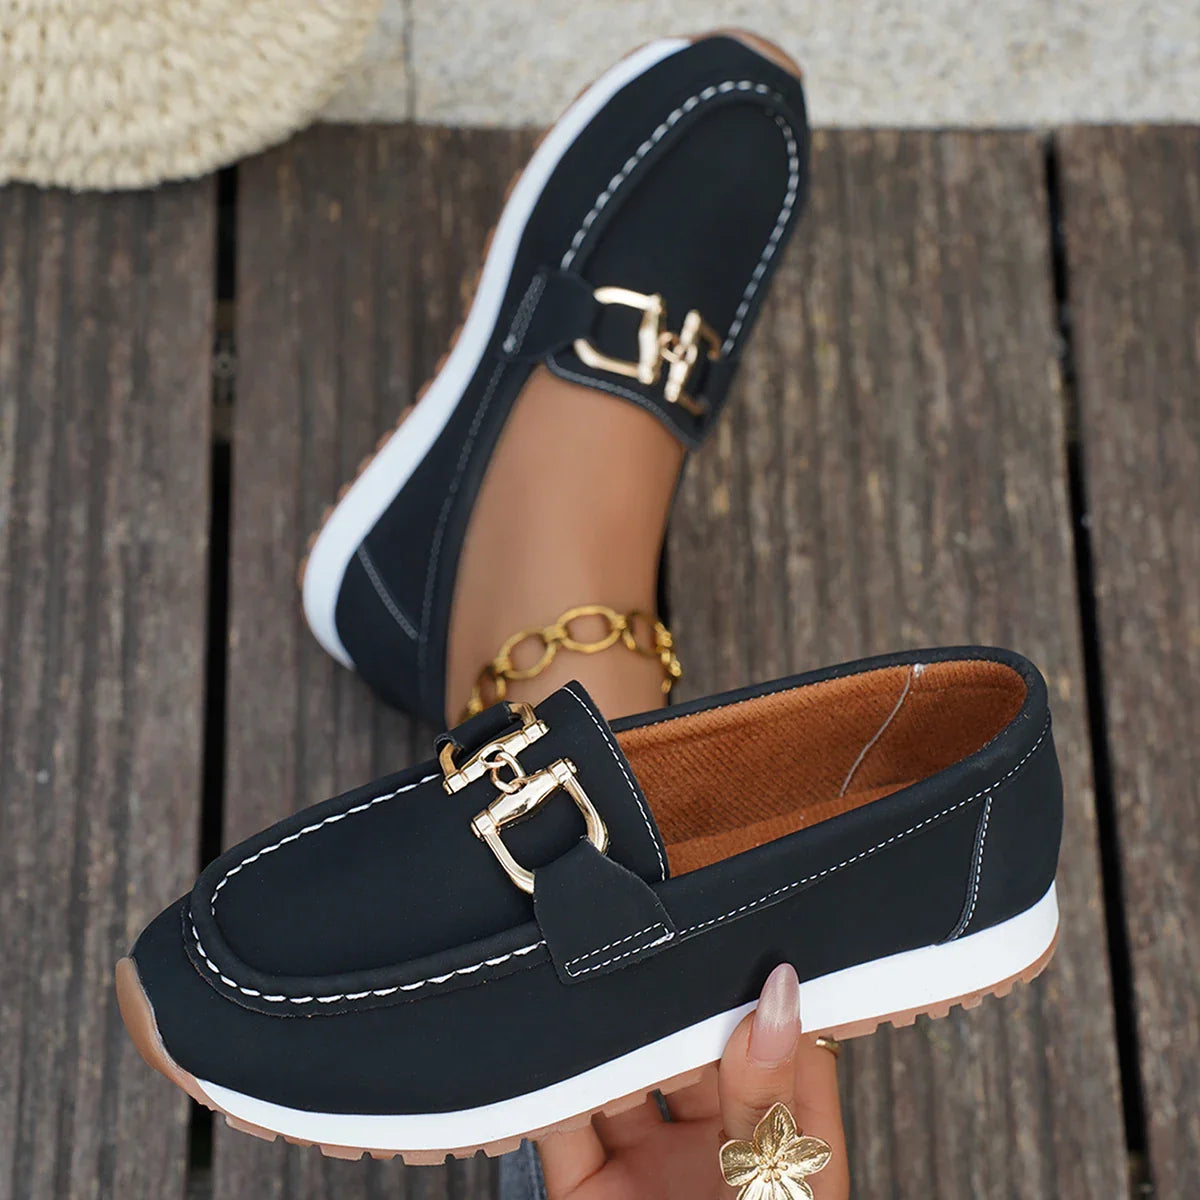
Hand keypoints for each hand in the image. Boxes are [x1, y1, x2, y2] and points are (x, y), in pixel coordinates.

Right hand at [537, 964, 848, 1198]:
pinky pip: (557, 1124)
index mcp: (785, 1144)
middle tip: (645, 934)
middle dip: (664, 997)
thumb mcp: (776, 1194)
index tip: (736, 921)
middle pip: (686, 1046)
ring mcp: (647, 1168)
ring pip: (617, 1075)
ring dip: (601, 1035)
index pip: (774, 1039)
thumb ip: (768, 1097)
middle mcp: (714, 1146)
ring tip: (586, 977)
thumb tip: (781, 990)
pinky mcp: (585, 1193)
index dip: (754, 979)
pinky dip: (544, 1088)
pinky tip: (542, 1047)